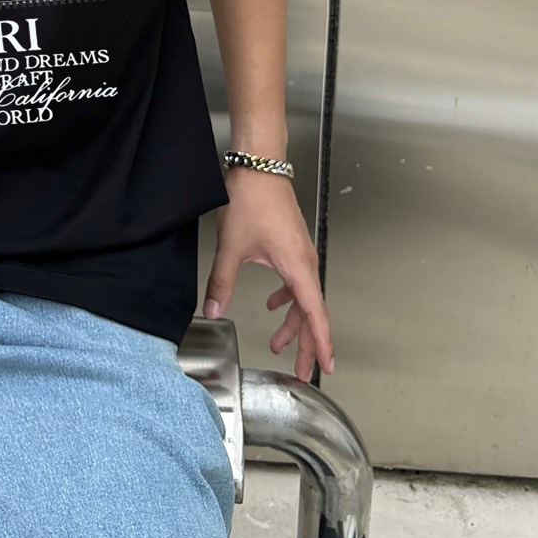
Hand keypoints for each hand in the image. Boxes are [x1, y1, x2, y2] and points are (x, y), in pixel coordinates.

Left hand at [201, 167, 335, 380]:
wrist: (259, 167)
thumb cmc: (252, 199)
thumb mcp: (231, 246)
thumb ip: (221, 281)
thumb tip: (213, 310)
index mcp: (297, 266)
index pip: (314, 314)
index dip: (319, 343)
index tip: (324, 366)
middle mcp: (305, 262)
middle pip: (311, 312)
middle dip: (305, 343)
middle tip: (299, 370)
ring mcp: (301, 254)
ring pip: (303, 298)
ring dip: (293, 322)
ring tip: (278, 343)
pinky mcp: (292, 246)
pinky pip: (296, 281)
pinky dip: (287, 298)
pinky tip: (271, 302)